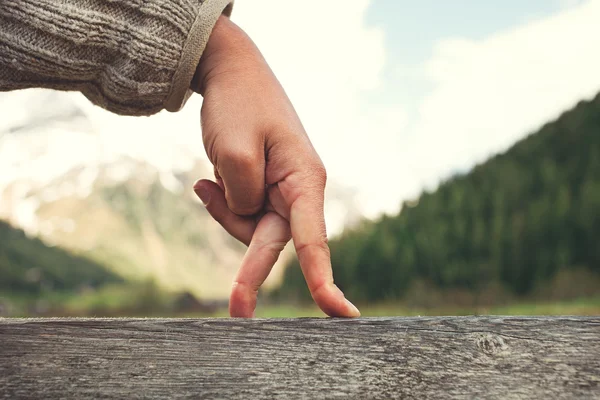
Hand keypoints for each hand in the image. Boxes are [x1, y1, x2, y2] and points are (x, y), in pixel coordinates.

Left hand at [191, 16, 359, 317]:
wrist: (231, 73)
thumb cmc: (239, 104)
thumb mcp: (234, 149)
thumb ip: (242, 196)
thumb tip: (248, 220)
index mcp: (305, 180)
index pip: (314, 241)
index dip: (325, 281)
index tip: (341, 314)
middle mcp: (299, 191)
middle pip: (274, 242)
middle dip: (250, 271)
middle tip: (237, 310)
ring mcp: (281, 191)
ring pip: (251, 229)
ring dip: (224, 212)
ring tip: (206, 178)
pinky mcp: (263, 189)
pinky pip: (240, 213)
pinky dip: (220, 201)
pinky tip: (204, 180)